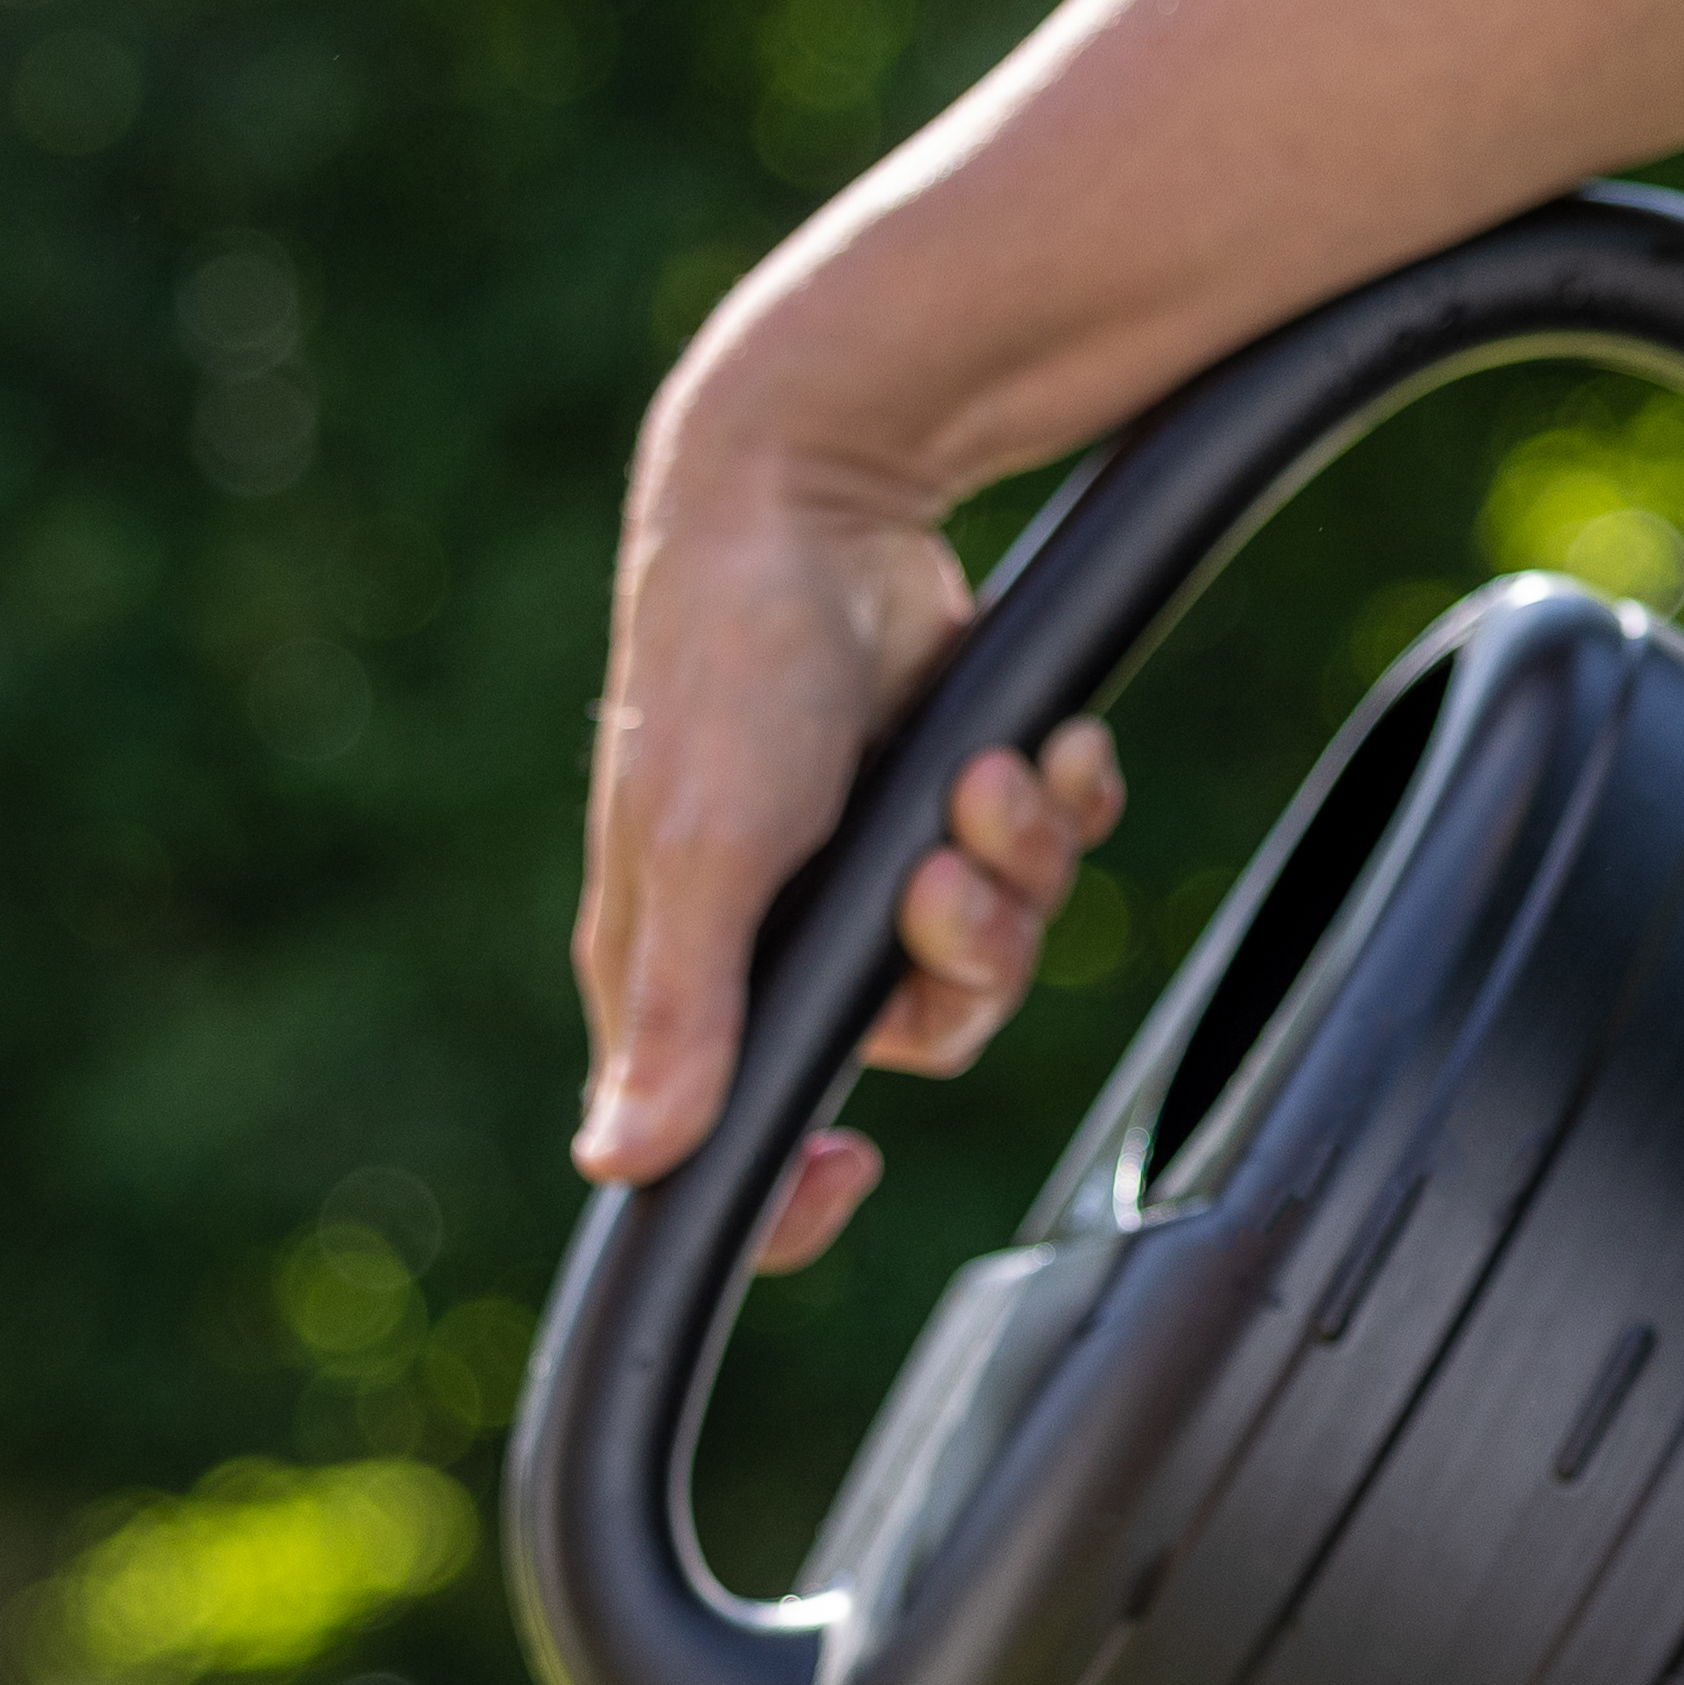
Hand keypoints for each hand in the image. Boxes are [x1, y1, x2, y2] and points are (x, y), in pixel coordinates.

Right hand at [571, 417, 1127, 1273]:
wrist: (811, 491)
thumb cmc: (724, 667)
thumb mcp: (701, 852)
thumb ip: (682, 1016)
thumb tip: (621, 1165)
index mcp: (685, 969)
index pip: (727, 1143)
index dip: (792, 1193)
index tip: (852, 1171)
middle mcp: (776, 931)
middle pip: (918, 1038)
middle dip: (962, 957)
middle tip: (948, 869)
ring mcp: (867, 862)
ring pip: (993, 948)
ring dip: (1019, 866)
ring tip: (995, 776)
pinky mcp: (944, 791)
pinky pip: (1044, 854)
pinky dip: (1062, 804)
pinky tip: (1053, 747)